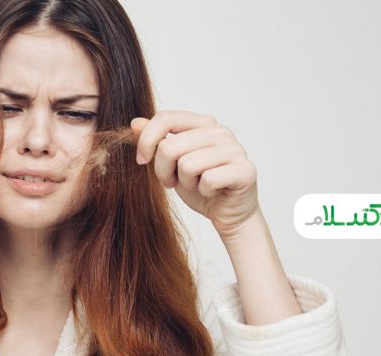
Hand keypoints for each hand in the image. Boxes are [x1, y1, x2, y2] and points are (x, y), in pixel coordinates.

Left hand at [131, 110, 259, 239]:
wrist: (227, 213)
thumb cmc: (199, 186)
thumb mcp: (170, 162)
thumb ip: (156, 141)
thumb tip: (135, 123)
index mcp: (202, 124)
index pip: (166, 118)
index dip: (146, 141)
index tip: (141, 160)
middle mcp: (220, 132)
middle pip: (170, 147)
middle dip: (163, 171)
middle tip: (174, 181)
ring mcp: (235, 149)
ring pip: (187, 164)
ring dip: (186, 182)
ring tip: (196, 184)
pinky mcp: (245, 170)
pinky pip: (208, 180)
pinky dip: (204, 191)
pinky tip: (212, 191)